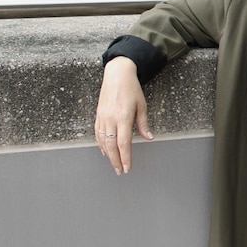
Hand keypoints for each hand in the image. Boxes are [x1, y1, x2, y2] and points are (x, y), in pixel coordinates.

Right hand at [93, 56, 153, 174]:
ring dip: (108, 154)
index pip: (124, 143)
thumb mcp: (142, 105)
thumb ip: (143, 123)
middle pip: (111, 145)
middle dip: (116, 160)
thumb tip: (149, 138)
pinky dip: (101, 143)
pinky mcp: (98, 114)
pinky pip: (98, 133)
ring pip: (103, 141)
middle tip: (120, 171)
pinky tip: (104, 150)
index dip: (125, 157)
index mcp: (123, 117)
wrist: (116, 74)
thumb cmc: (131, 88)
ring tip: (113, 163)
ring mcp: (103, 117)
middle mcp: (111, 119)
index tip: (127, 168)